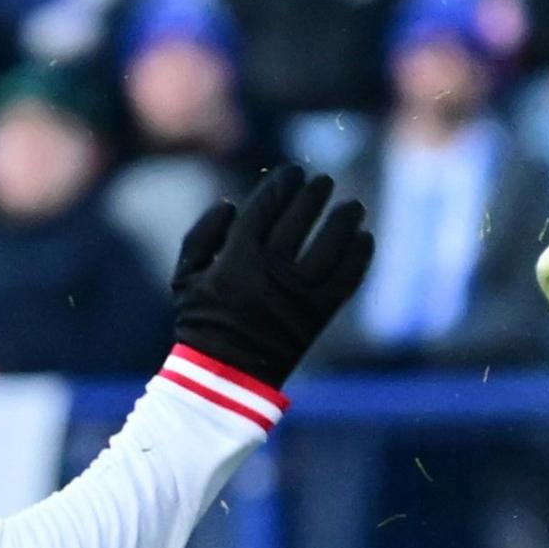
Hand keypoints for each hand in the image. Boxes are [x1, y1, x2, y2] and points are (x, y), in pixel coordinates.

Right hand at [168, 166, 374, 388]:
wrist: (226, 375)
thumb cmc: (203, 322)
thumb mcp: (184, 277)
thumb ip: (201, 236)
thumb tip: (230, 204)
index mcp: (237, 256)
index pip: (266, 206)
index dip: (283, 184)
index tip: (294, 172)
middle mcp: (270, 269)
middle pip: (300, 218)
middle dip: (314, 194)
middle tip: (324, 182)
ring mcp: (298, 292)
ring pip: (331, 244)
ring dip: (344, 220)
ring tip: (353, 206)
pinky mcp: (319, 314)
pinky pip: (347, 278)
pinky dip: (359, 256)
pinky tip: (365, 239)